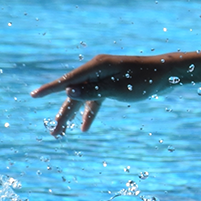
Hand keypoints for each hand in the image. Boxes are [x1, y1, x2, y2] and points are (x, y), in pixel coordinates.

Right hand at [30, 54, 175, 135]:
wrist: (166, 73)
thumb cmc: (145, 79)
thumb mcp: (119, 89)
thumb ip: (93, 92)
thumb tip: (68, 93)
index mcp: (97, 66)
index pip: (68, 80)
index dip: (50, 89)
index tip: (34, 96)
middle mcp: (96, 70)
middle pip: (73, 93)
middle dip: (63, 114)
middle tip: (53, 133)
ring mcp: (103, 77)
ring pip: (82, 99)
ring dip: (73, 116)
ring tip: (60, 134)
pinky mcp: (110, 84)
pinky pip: (95, 100)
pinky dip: (90, 113)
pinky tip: (83, 128)